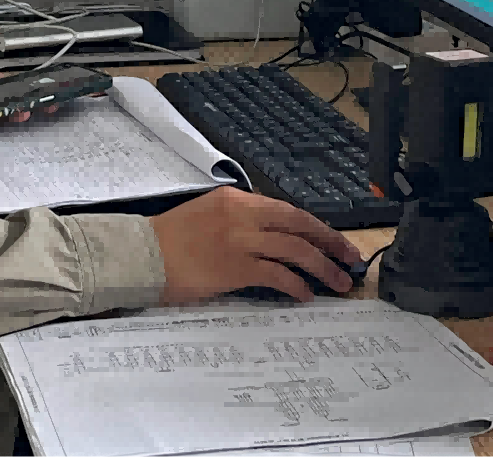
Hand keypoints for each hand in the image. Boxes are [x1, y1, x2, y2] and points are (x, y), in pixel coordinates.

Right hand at [149, 187, 363, 304]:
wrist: (141, 256)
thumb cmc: (169, 241)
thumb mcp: (207, 215)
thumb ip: (240, 221)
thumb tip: (271, 239)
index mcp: (236, 199)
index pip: (287, 210)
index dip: (317, 226)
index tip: (334, 240)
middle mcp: (242, 214)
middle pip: (300, 225)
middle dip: (330, 242)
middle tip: (351, 258)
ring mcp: (241, 240)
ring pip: (296, 250)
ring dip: (322, 267)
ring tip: (339, 282)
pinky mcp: (235, 267)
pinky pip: (277, 274)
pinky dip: (296, 284)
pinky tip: (305, 293)